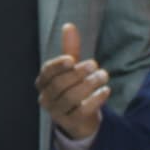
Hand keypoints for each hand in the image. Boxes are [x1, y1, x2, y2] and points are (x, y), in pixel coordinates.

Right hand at [37, 23, 110, 140]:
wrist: (81, 120)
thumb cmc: (74, 89)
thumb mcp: (72, 69)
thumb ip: (70, 49)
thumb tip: (69, 26)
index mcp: (43, 83)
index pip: (47, 73)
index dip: (58, 66)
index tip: (72, 59)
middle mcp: (46, 98)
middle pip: (59, 85)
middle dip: (78, 73)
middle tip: (95, 64)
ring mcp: (57, 113)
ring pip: (71, 97)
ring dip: (89, 84)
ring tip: (104, 75)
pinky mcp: (71, 123)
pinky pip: (82, 111)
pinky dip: (95, 100)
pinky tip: (106, 90)